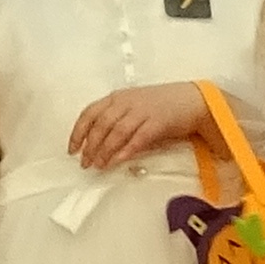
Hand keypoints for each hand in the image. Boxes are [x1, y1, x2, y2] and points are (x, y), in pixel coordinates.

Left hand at [67, 83, 213, 169]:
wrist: (192, 100)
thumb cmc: (162, 105)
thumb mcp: (134, 106)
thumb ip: (116, 119)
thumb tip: (97, 144)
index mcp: (117, 97)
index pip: (90, 113)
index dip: (78, 132)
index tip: (72, 149)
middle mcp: (127, 102)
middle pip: (101, 125)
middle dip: (90, 146)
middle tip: (85, 163)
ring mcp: (142, 111)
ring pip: (116, 132)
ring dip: (105, 151)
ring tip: (98, 166)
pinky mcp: (158, 122)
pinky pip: (137, 138)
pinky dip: (125, 151)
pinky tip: (117, 162)